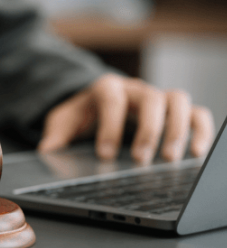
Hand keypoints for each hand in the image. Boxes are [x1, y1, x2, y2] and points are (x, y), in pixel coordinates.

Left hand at [37, 73, 214, 163]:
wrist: (96, 98)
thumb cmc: (83, 111)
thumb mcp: (64, 119)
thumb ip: (55, 134)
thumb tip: (46, 151)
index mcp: (106, 87)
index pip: (111, 100)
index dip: (109, 126)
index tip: (105, 154)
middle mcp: (135, 88)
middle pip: (150, 98)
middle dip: (148, 129)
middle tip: (141, 160)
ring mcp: (157, 96)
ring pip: (176, 100)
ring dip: (176, 129)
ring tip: (170, 159)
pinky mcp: (173, 109)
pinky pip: (196, 112)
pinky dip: (200, 130)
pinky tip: (196, 153)